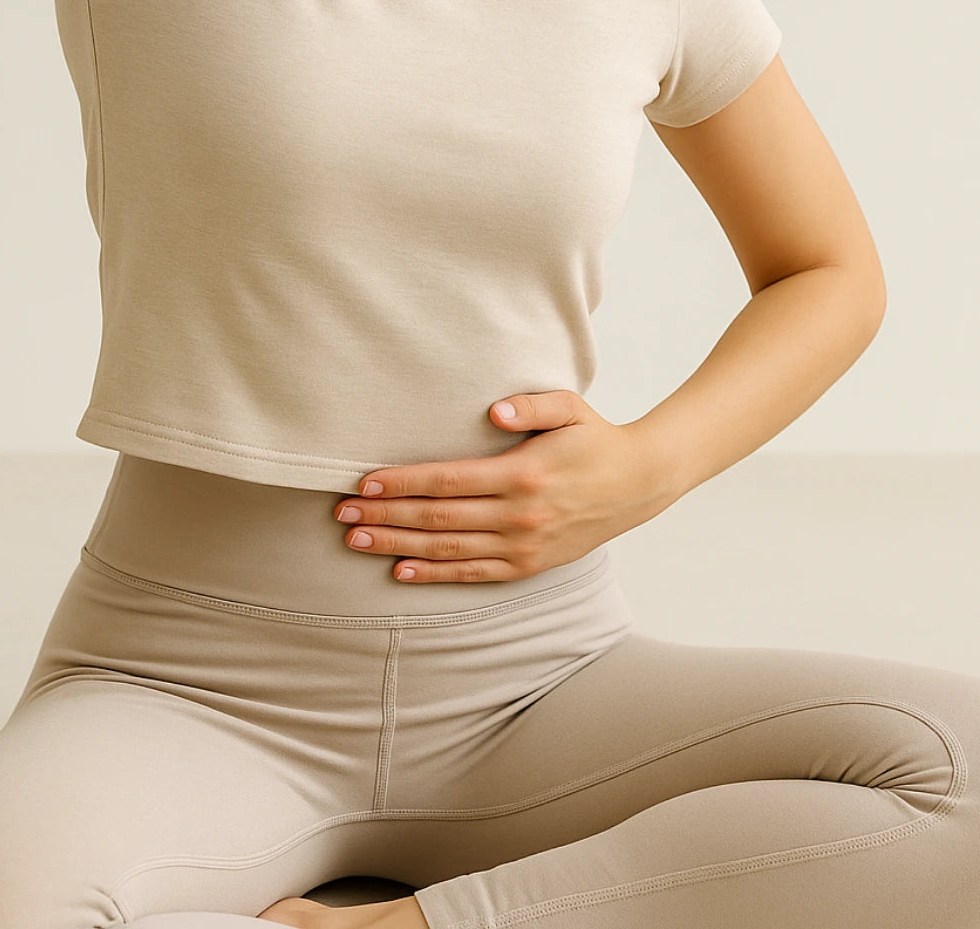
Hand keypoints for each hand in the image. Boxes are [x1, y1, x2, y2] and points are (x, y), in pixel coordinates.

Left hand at [332, 390, 674, 583]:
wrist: (638, 484)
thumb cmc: (595, 438)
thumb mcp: (571, 407)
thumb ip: (531, 405)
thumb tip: (493, 411)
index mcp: (522, 474)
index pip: (446, 480)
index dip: (401, 483)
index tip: (363, 483)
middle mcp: (518, 515)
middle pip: (437, 518)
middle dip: (385, 515)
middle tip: (342, 514)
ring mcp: (523, 545)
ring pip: (447, 550)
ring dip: (398, 544)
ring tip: (357, 540)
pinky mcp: (528, 565)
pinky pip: (472, 573)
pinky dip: (434, 575)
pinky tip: (401, 570)